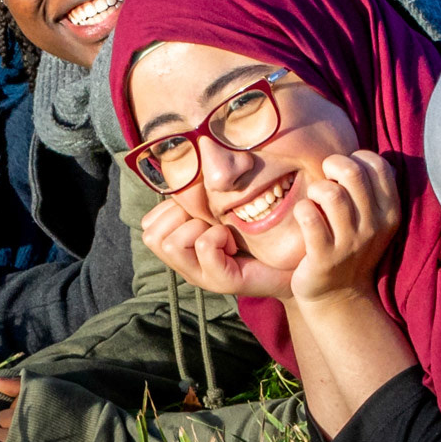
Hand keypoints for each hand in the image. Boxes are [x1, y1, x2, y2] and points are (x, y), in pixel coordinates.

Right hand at [140, 195, 292, 299]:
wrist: (293, 263)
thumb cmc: (256, 232)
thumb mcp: (220, 208)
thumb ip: (199, 194)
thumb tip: (182, 160)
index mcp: (181, 247)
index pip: (148, 226)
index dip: (170, 211)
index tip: (200, 213)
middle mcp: (185, 265)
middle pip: (152, 237)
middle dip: (180, 219)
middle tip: (211, 223)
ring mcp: (201, 276)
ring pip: (172, 244)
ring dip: (198, 229)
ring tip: (223, 234)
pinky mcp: (222, 282)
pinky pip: (203, 246)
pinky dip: (218, 237)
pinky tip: (234, 242)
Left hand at [288, 152, 400, 305]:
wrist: (339, 296)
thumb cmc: (349, 245)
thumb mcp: (371, 217)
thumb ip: (368, 186)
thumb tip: (355, 151)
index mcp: (390, 211)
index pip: (377, 164)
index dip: (355, 159)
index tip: (343, 175)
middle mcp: (375, 226)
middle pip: (352, 172)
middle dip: (331, 168)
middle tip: (325, 183)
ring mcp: (351, 243)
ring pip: (329, 193)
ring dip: (315, 191)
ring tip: (314, 203)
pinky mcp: (324, 257)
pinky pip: (308, 216)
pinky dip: (301, 211)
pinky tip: (305, 219)